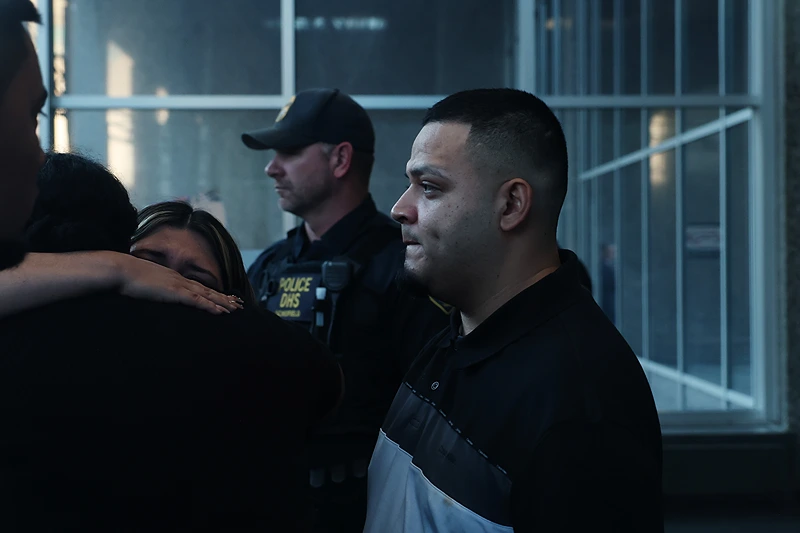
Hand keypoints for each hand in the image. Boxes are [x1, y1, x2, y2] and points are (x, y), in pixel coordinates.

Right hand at [116, 254, 242, 313]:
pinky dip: (210, 306)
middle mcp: (179, 279)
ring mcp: (178, 285)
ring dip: (222, 302)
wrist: (119, 270)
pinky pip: (196, 300)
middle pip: (206, 290)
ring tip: (235, 309)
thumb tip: (154, 293)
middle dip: (223, 297)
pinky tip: (220, 311)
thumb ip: (153, 287)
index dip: (211, 292)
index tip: (222, 297)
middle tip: (237, 303)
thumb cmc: (126, 277)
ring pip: (206, 295)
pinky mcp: (174, 292)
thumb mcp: (143, 282)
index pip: (196, 286)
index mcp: (172, 277)